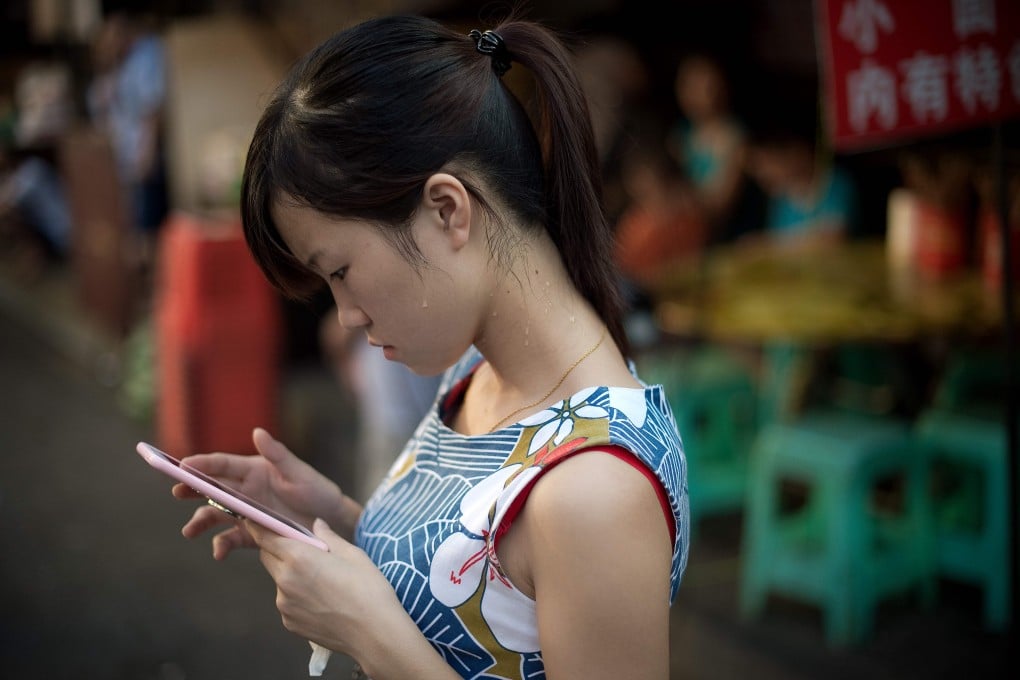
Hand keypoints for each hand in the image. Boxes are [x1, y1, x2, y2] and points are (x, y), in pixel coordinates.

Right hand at [175, 428, 345, 559]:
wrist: (331, 522)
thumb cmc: (317, 490)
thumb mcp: (298, 472)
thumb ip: (277, 454)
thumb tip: (257, 432)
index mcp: (254, 470)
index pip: (222, 465)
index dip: (201, 464)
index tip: (182, 466)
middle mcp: (246, 490)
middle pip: (212, 488)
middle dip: (192, 490)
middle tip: (177, 493)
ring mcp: (247, 512)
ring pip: (216, 514)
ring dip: (201, 521)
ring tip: (190, 531)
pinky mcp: (253, 533)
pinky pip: (231, 538)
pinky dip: (222, 544)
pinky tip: (219, 552)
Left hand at [250, 518, 405, 659]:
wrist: (374, 633)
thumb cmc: (368, 590)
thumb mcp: (352, 554)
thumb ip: (328, 537)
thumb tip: (317, 524)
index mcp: (299, 557)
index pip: (265, 537)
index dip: (258, 526)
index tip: (256, 520)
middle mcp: (285, 580)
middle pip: (268, 556)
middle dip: (278, 548)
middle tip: (304, 549)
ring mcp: (284, 604)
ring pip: (278, 579)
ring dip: (290, 573)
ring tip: (322, 581)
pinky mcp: (289, 622)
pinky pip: (286, 601)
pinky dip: (296, 596)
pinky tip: (322, 600)